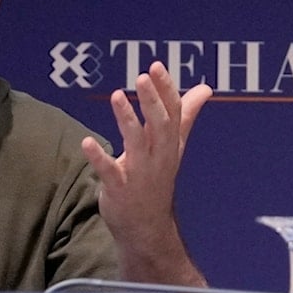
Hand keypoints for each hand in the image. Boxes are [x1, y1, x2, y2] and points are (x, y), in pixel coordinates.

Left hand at [80, 61, 210, 248]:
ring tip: (116, 96)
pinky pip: (109, 171)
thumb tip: (205, 88)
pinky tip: (86, 142)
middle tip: (142, 77)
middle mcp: (158, 156)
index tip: (156, 65)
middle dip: (152, 100)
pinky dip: (99, 157)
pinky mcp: (119, 188)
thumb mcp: (173, 146)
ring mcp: (139, 173)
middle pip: (159, 125)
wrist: (147, 226)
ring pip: (136, 143)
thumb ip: (185, 115)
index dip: (165, 89)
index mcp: (169, 143)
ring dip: (127, 119)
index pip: (172, 112)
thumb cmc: (157, 179)